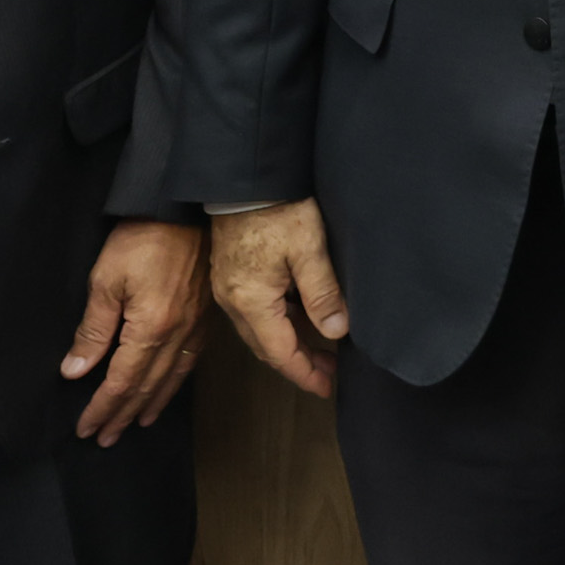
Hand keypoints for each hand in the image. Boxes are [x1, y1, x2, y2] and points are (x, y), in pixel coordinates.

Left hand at [63, 219, 206, 443]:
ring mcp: (195, 327)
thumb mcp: (106, 280)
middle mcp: (177, 335)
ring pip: (171, 378)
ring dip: (151, 405)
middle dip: (123, 415)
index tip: (86, 428)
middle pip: (147, 387)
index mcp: (151, 329)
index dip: (103, 407)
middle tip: (105, 438)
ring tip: (136, 423)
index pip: (122, 381)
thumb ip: (93, 329)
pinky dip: (175, 383)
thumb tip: (76, 371)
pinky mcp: (204, 316)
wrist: (186, 209)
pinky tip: (167, 387)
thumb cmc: (142, 239)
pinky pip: (189, 361)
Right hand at [209, 199, 349, 399]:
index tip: (326, 387)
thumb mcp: (309, 249)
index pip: (279, 352)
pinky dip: (277, 324)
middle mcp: (232, 301)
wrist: (245, 177)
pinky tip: (299, 319)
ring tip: (320, 350)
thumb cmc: (278, 208)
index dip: (304, 373)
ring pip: (258, 331)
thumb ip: (323, 293)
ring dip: (287, 344)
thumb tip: (337, 332)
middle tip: (329, 373)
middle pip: (265, 347)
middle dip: (297, 363)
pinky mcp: (229, 274)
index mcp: (250, 300)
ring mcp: (227, 288)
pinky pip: (253, 312)